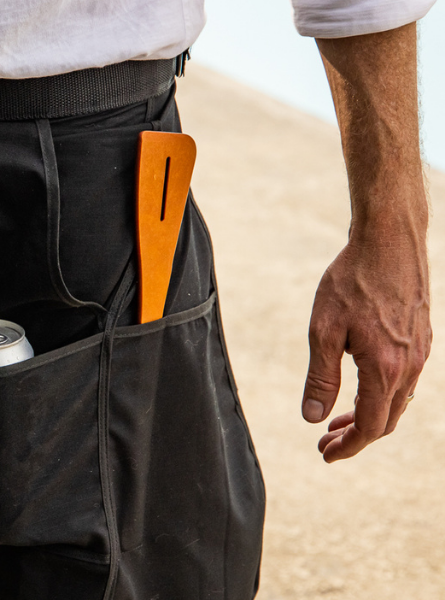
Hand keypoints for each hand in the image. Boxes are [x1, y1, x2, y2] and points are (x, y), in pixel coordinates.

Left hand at [304, 22, 430, 461]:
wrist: (389, 240)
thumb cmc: (350, 280)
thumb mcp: (323, 329)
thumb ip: (320, 377)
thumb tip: (314, 418)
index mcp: (387, 368)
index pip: (372, 425)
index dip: (348, 447)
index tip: (325, 455)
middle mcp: (411, 365)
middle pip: (388, 419)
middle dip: (356, 437)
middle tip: (325, 444)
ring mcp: (421, 351)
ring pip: (398, 401)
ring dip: (369, 416)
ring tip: (337, 421)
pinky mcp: (422, 338)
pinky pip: (405, 381)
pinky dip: (382, 395)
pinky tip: (359, 389)